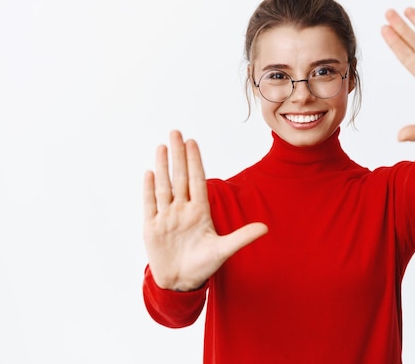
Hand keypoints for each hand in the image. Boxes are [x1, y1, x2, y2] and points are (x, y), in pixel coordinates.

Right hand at [143, 130, 267, 290]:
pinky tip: (150, 173)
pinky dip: (149, 190)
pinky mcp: (152, 227)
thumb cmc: (202, 265)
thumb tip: (266, 228)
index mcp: (199, 212)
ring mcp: (166, 217)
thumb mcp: (223, 250)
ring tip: (162, 146)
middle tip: (176, 132)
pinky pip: (150, 205)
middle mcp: (182, 210)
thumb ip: (242, 237)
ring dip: (163, 166)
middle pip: (180, 177)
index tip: (193, 142)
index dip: (195, 161)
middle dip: (178, 155)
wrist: (180, 282)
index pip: (197, 181)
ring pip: (164, 186)